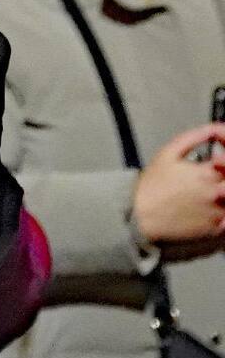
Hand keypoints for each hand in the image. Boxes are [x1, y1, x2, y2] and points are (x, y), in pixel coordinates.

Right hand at [134, 123, 224, 249]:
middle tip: (214, 170)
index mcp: (206, 174)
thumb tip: (213, 128)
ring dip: (223, 189)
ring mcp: (219, 212)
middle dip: (224, 171)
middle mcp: (216, 193)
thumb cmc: (152, 185)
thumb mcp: (168, 152)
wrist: (142, 215)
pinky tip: (214, 203)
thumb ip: (194, 137)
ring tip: (213, 187)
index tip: (217, 152)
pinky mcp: (217, 229)